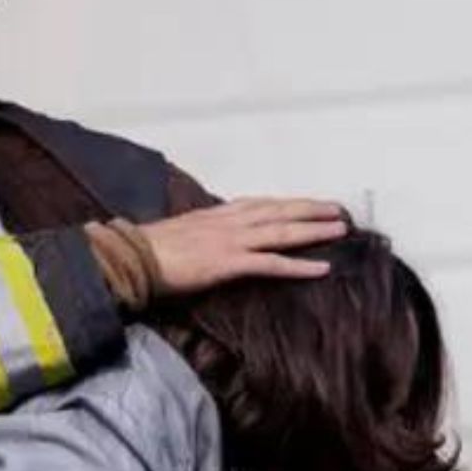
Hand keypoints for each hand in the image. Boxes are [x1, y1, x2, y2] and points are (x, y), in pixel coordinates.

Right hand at [137, 198, 348, 296]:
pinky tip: (321, 268)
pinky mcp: (229, 262)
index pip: (260, 204)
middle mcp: (229, 221)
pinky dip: (298, 265)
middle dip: (310, 209)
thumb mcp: (182, 232)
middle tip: (338, 209)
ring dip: (313, 229)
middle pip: (279, 211)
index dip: (287, 203)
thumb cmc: (149, 249)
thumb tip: (211, 238)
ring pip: (281, 231)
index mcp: (217, 214)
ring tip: (340, 229)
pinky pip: (271, 263)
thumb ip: (203, 232)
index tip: (308, 202)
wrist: (132, 258)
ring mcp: (231, 240)